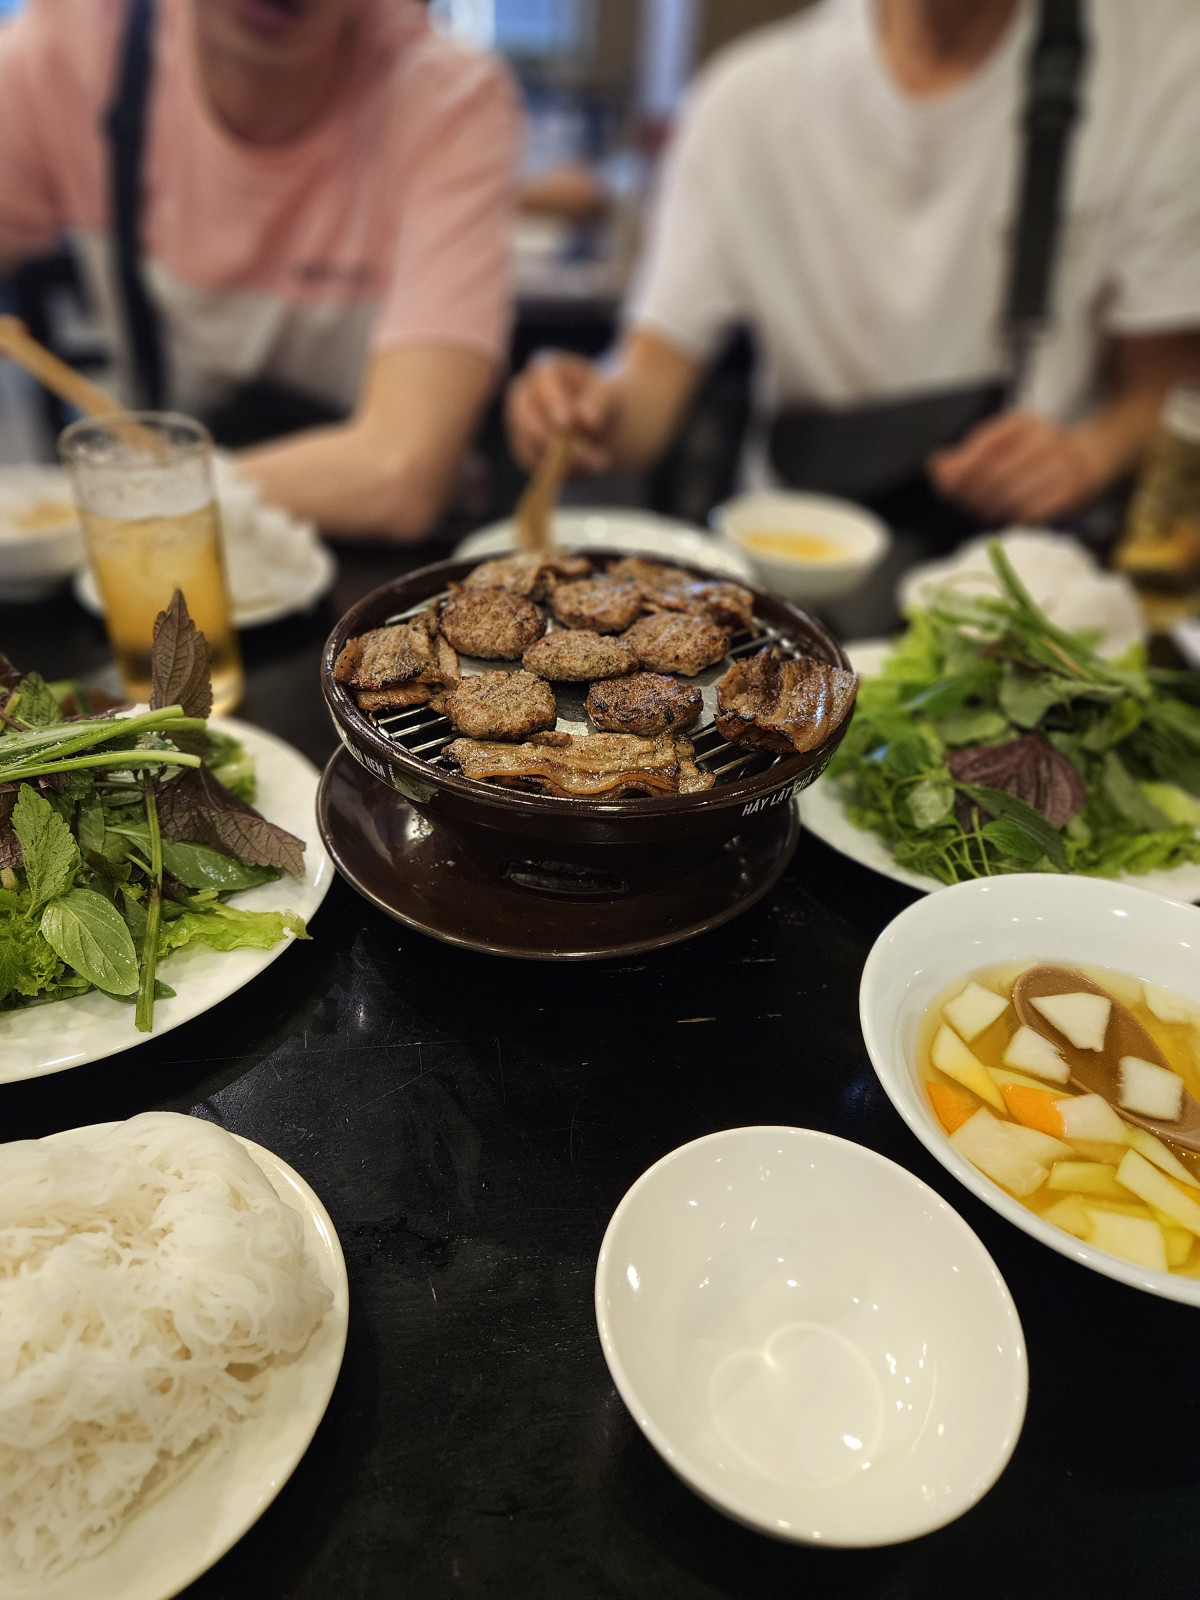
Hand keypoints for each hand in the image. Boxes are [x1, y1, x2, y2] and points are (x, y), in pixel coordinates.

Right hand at [505, 351, 614, 474]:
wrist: (601, 424)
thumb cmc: (602, 402)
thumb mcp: (607, 396)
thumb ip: (596, 402)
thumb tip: (581, 420)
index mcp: (544, 373)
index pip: (541, 385)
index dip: (552, 404)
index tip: (567, 423)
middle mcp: (524, 397)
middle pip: (526, 417)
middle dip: (553, 439)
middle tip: (585, 454)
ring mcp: (520, 425)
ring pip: (529, 444)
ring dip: (561, 460)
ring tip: (598, 464)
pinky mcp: (525, 450)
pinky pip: (534, 464)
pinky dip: (558, 471)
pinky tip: (587, 471)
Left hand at [928, 411, 1102, 523]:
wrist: (1092, 456)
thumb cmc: (1035, 453)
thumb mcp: (1003, 444)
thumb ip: (966, 456)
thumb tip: (936, 468)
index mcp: (1024, 423)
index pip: (984, 447)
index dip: (961, 470)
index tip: (946, 485)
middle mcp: (1045, 439)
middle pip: (994, 474)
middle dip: (972, 494)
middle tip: (966, 503)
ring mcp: (1061, 466)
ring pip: (1010, 496)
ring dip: (990, 509)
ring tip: (986, 510)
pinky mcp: (1070, 492)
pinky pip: (1030, 512)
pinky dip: (1012, 518)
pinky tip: (1007, 516)